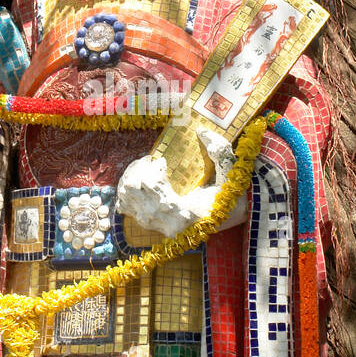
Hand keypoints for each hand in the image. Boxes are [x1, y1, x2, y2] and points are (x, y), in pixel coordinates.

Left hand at [115, 126, 247, 236]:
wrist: (225, 219)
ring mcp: (154, 225)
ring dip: (130, 177)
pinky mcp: (148, 224)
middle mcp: (165, 223)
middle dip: (138, 169)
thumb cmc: (227, 196)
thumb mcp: (231, 173)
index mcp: (185, 212)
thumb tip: (201, 131)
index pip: (154, 188)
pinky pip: (124, 207)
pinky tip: (139, 180)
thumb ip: (220, 151)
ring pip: (125, 197)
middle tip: (150, 161)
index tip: (162, 161)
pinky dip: (125, 190)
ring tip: (145, 167)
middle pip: (133, 191)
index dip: (153, 170)